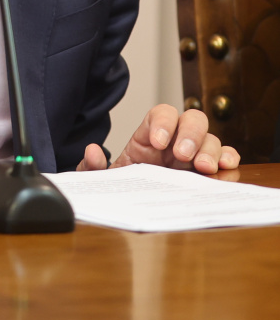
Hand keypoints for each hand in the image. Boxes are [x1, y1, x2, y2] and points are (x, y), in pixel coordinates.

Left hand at [76, 104, 239, 174]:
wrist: (135, 205)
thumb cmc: (124, 186)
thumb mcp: (104, 179)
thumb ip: (92, 166)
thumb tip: (92, 151)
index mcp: (150, 137)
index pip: (161, 115)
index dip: (163, 123)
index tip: (158, 142)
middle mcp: (176, 141)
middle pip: (192, 119)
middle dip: (190, 134)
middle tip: (182, 155)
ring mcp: (195, 155)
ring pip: (211, 139)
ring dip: (210, 150)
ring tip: (203, 168)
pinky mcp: (209, 171)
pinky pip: (226, 158)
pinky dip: (228, 159)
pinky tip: (224, 167)